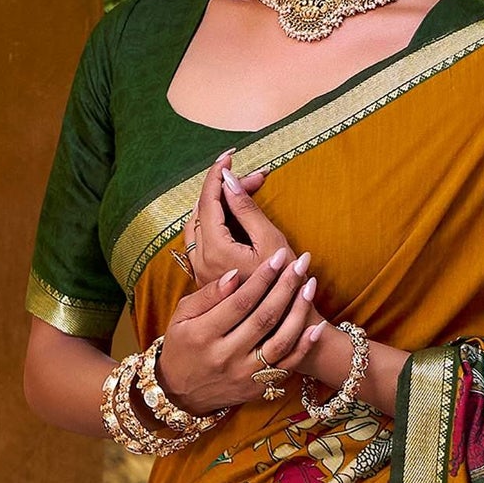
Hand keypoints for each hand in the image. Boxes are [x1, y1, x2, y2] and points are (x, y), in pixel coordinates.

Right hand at [159, 245, 326, 414]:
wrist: (181, 394)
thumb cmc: (181, 347)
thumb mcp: (181, 317)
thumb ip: (207, 296)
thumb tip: (234, 274)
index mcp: (203, 335)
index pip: (240, 302)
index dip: (263, 277)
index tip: (279, 257)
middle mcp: (226, 356)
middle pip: (264, 317)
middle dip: (286, 286)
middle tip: (301, 262)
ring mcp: (244, 374)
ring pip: (280, 341)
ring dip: (299, 312)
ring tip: (310, 285)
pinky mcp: (257, 387)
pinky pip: (286, 366)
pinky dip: (304, 347)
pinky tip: (317, 327)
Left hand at [186, 154, 272, 287]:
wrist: (282, 326)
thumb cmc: (285, 285)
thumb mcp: (271, 241)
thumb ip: (246, 209)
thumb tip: (229, 180)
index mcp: (215, 251)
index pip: (208, 201)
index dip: (217, 174)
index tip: (229, 156)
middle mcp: (201, 261)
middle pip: (202, 211)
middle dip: (224, 189)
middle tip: (252, 180)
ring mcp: (201, 271)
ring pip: (198, 225)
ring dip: (217, 204)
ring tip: (243, 194)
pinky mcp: (205, 277)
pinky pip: (200, 240)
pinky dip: (213, 221)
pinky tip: (233, 216)